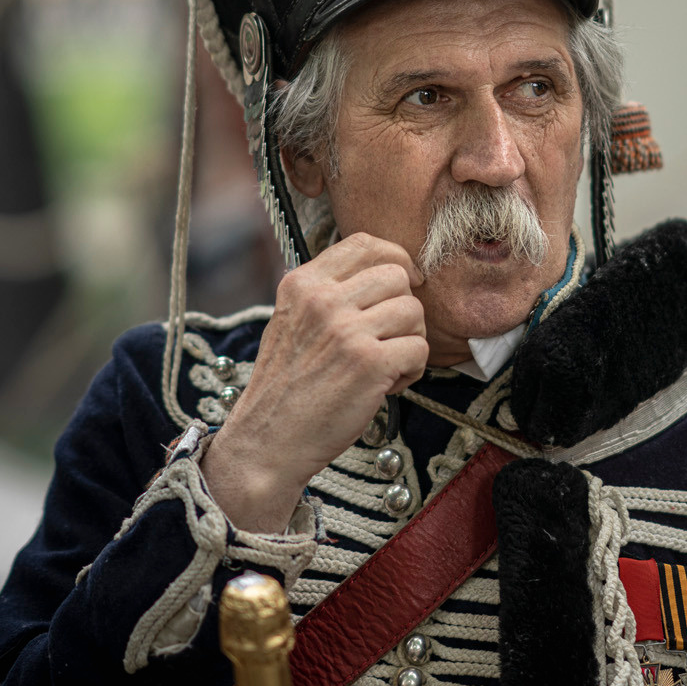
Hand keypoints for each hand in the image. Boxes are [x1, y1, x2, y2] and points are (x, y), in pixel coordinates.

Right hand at [202, 235, 427, 532]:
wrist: (267, 442)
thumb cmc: (286, 388)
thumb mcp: (291, 322)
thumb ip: (327, 293)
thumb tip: (385, 271)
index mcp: (302, 284)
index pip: (364, 243)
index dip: (396, 258)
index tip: (404, 282)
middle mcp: (322, 300)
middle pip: (397, 277)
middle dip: (402, 309)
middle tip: (385, 341)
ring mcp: (346, 330)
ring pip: (414, 311)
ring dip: (408, 341)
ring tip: (382, 367)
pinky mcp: (369, 363)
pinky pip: (419, 349)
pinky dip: (411, 371)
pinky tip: (386, 386)